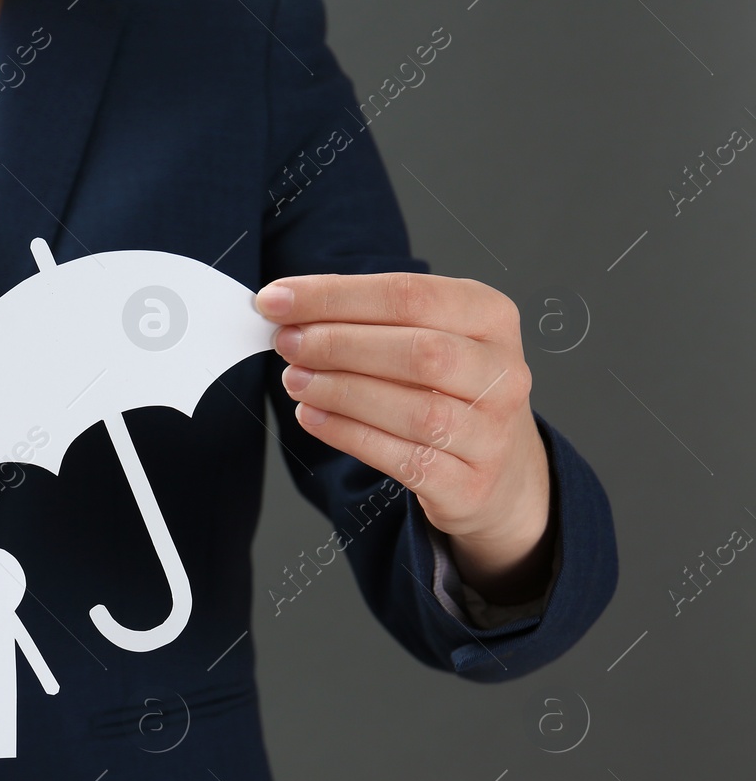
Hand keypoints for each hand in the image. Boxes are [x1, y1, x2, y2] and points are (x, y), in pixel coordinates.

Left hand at [257, 272, 554, 603]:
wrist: (502, 471)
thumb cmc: (451, 391)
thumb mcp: (431, 337)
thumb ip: (370, 319)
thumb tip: (290, 305)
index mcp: (491, 318)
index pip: (411, 295)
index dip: (336, 296)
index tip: (277, 300)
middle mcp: (502, 373)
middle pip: (419, 352)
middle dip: (338, 344)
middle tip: (286, 342)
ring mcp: (490, 433)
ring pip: (415, 410)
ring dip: (340, 392)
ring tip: (295, 380)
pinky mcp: (468, 484)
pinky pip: (403, 459)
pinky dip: (348, 435)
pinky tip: (311, 417)